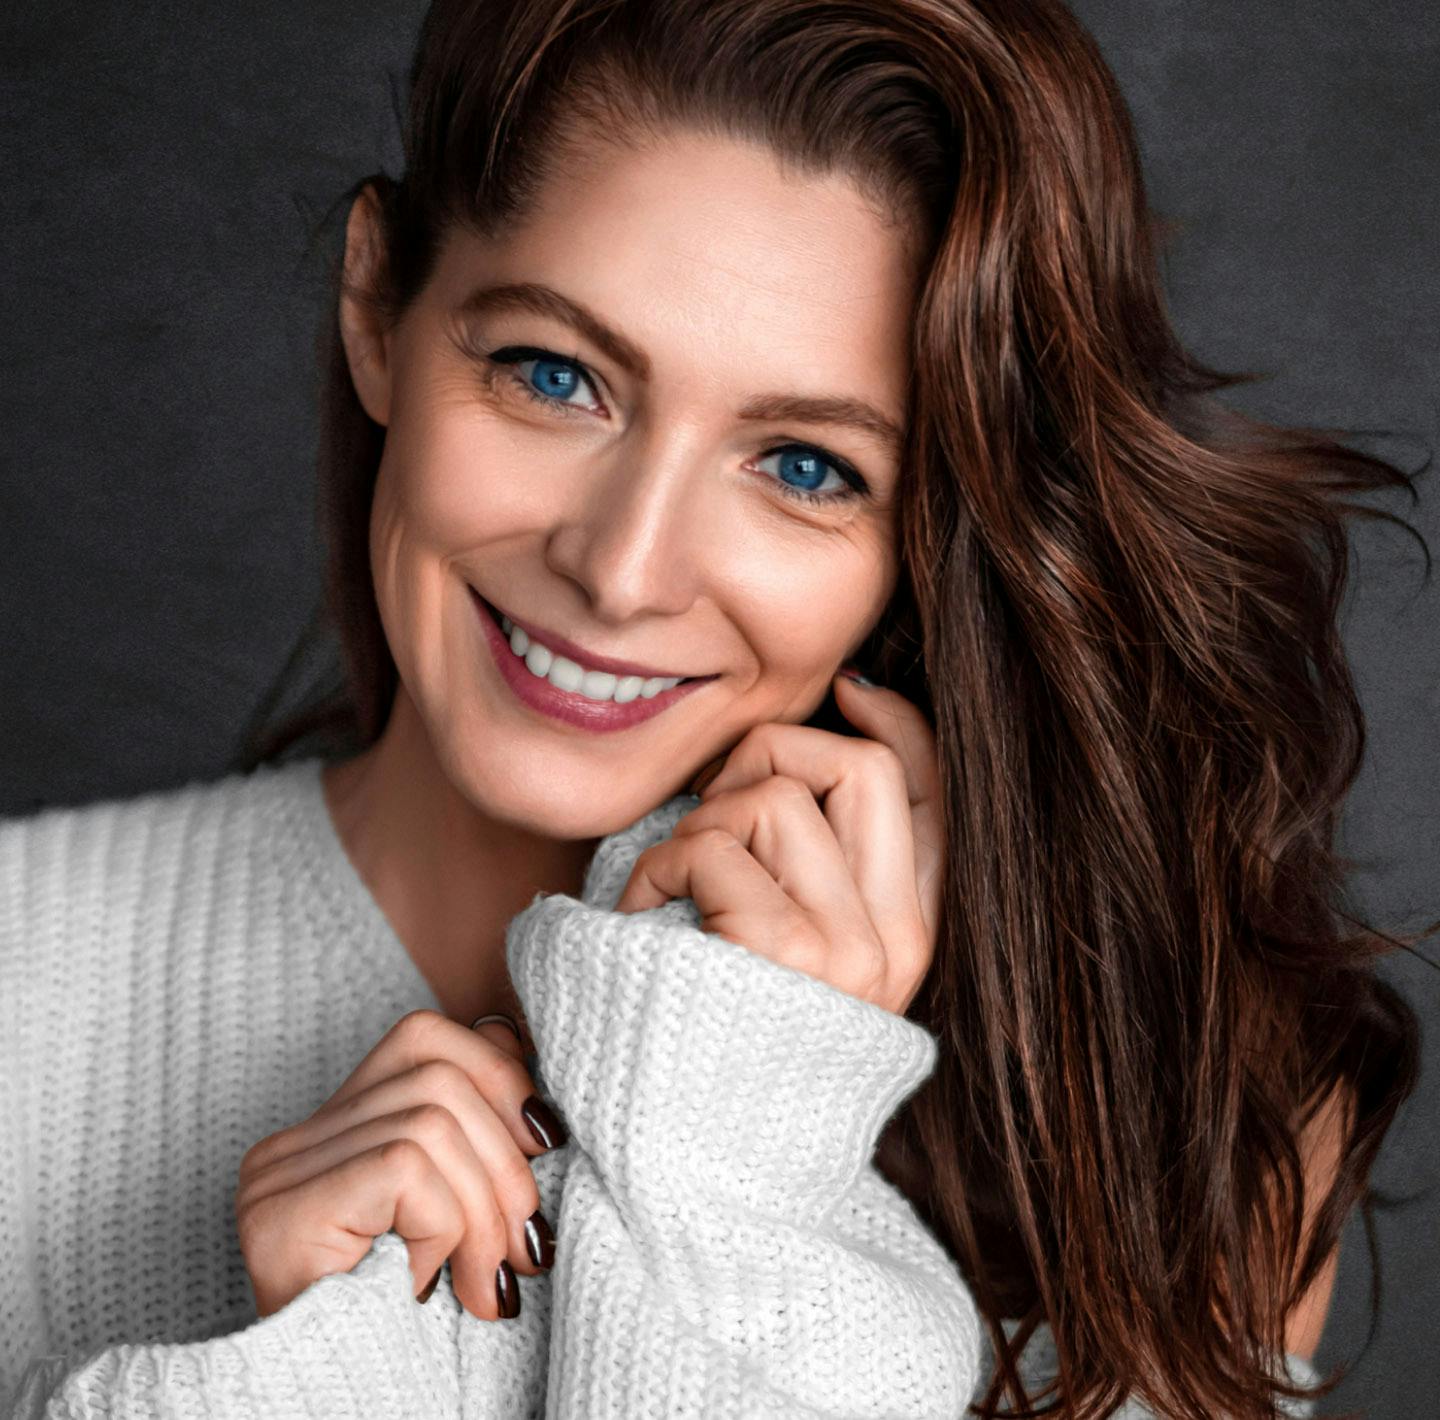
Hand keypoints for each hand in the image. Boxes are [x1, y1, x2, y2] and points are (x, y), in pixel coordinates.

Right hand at [235, 1010, 564, 1320]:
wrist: (346, 1411)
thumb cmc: (410, 1325)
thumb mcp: (458, 1213)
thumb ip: (475, 1137)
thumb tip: (525, 1062)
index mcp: (329, 1130)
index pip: (424, 1038)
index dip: (498, 1074)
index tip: (544, 1142)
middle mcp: (292, 1144)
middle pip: (438, 1076)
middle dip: (507, 1161)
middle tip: (527, 1245)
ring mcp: (279, 1174)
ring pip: (433, 1124)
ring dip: (484, 1210)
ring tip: (490, 1281)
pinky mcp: (286, 1209)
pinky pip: (406, 1170)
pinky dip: (445, 1226)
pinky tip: (437, 1283)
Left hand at [615, 671, 942, 1015]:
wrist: (697, 1164)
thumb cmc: (719, 1037)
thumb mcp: (796, 949)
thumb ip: (818, 863)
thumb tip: (826, 730)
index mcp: (909, 932)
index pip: (935, 792)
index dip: (896, 720)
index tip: (848, 690)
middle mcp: (896, 939)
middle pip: (860, 765)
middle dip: (773, 755)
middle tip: (716, 806)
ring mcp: (849, 947)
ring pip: (775, 795)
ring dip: (698, 821)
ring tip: (670, 884)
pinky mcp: (786, 951)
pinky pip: (713, 844)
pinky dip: (658, 864)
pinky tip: (641, 914)